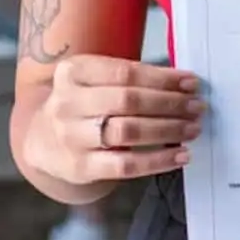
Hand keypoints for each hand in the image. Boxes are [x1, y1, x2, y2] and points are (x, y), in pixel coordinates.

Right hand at [23, 55, 203, 185]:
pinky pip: (125, 165)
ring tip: (192, 128)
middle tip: (197, 106)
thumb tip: (183, 83)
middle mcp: (67, 103)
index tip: (191, 82)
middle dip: (169, 103)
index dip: (163, 78)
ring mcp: (71, 137)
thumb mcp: (94, 80)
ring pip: (128, 132)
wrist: (42, 140)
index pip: (126, 72)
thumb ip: (131, 78)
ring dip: (168, 130)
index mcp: (74, 72)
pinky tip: (180, 156)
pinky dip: (158, 161)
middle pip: (128, 101)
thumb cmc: (83, 104)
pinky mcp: (80, 167)